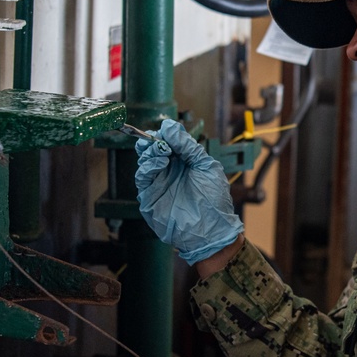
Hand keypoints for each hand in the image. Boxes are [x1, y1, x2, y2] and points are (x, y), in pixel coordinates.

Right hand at [134, 119, 244, 264]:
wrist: (210, 230)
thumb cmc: (213, 200)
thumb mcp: (206, 165)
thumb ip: (189, 146)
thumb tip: (171, 127)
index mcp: (184, 164)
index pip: (169, 144)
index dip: (165, 135)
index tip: (166, 129)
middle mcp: (169, 173)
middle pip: (153, 150)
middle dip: (153, 140)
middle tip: (157, 137)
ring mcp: (158, 184)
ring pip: (145, 161)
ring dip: (151, 151)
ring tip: (162, 150)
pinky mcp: (150, 197)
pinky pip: (143, 177)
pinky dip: (148, 165)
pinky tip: (159, 161)